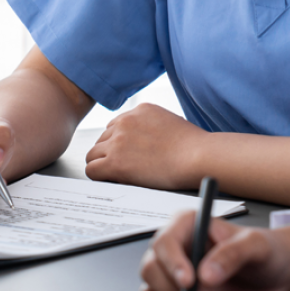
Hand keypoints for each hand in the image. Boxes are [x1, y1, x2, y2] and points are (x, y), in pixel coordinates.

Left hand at [85, 103, 204, 188]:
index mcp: (140, 110)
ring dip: (103, 164)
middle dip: (110, 153)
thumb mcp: (170, 122)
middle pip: (103, 139)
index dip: (120, 142)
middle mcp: (125, 122)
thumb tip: (143, 141)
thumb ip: (151, 126)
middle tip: (125, 167)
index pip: (116, 125)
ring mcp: (117, 141)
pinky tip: (111, 180)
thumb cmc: (194, 146)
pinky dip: (99, 176)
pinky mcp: (114, 162)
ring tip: (119, 175)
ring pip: (93, 154)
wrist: (198, 156)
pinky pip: (91, 170)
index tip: (128, 154)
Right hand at [139, 213, 289, 290]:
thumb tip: (207, 274)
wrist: (274, 274)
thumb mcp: (256, 245)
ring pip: (150, 290)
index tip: (189, 282)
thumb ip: (233, 254)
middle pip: (151, 268)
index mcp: (187, 226)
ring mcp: (172, 274)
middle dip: (174, 290)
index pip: (165, 241)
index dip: (172, 262)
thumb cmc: (264, 250)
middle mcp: (175, 249)